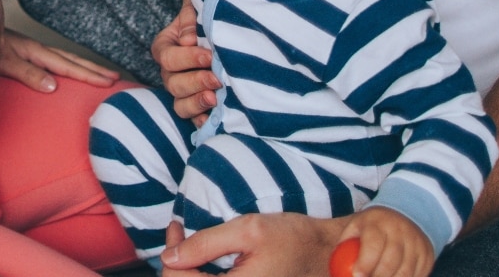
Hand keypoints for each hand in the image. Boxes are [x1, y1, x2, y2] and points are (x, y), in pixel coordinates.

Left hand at [0, 29, 119, 92]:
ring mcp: (29, 49)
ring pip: (63, 58)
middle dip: (94, 70)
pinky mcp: (22, 51)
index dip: (89, 75)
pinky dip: (67, 64)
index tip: (109, 82)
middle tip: (116, 78)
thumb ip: (27, 73)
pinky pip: (52, 59)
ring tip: (101, 73)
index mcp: (34, 51)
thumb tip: (53, 86)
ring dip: (83, 66)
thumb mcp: (3, 62)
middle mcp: (35, 49)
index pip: (67, 66)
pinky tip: (67, 70)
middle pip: (71, 60)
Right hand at [151, 0, 218, 126]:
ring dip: (197, 103)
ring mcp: (182, 91)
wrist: (223, 32)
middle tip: (217, 78)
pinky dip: (202, 121)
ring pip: (180, 104)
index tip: (210, 55)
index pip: (168, 57)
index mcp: (165, 47)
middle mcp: (169, 73)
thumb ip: (191, 14)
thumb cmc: (207, 17)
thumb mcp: (197, 7)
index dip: (188, 58)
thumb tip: (188, 39)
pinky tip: (214, 119)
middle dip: (196, 81)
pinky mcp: (196, 106)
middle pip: (173, 83)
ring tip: (214, 99)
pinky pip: (193, 119)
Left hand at [160, 212, 345, 275]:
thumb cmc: (294, 239)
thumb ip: (206, 243)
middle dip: (177, 263)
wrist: (328, 254)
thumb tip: (169, 257)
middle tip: (180, 233)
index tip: (176, 226)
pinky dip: (205, 275)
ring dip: (190, 271)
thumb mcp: (248, 231)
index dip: (171, 252)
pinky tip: (207, 258)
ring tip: (191, 244)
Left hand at [334, 208, 431, 276]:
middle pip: (390, 262)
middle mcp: (400, 231)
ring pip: (406, 271)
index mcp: (378, 223)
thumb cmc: (374, 226)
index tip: (357, 276)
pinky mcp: (427, 254)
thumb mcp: (357, 225)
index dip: (366, 263)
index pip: (373, 245)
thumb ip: (346, 244)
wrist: (407, 213)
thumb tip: (336, 268)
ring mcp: (416, 242)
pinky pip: (418, 274)